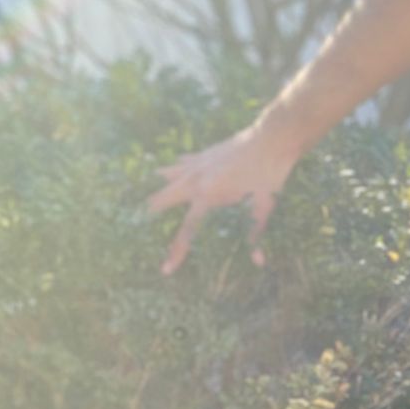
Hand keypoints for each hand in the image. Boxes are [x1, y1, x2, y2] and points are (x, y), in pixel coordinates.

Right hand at [145, 120, 304, 275]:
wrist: (271, 138)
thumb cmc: (270, 174)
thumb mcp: (265, 207)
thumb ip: (255, 234)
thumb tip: (259, 261)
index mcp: (208, 196)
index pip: (187, 230)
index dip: (177, 252)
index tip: (166, 269)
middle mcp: (195, 179)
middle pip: (165, 199)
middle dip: (153, 214)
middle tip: (139, 227)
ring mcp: (197, 164)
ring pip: (167, 178)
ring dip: (158, 189)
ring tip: (142, 200)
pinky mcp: (204, 154)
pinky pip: (181, 164)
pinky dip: (173, 170)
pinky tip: (165, 172)